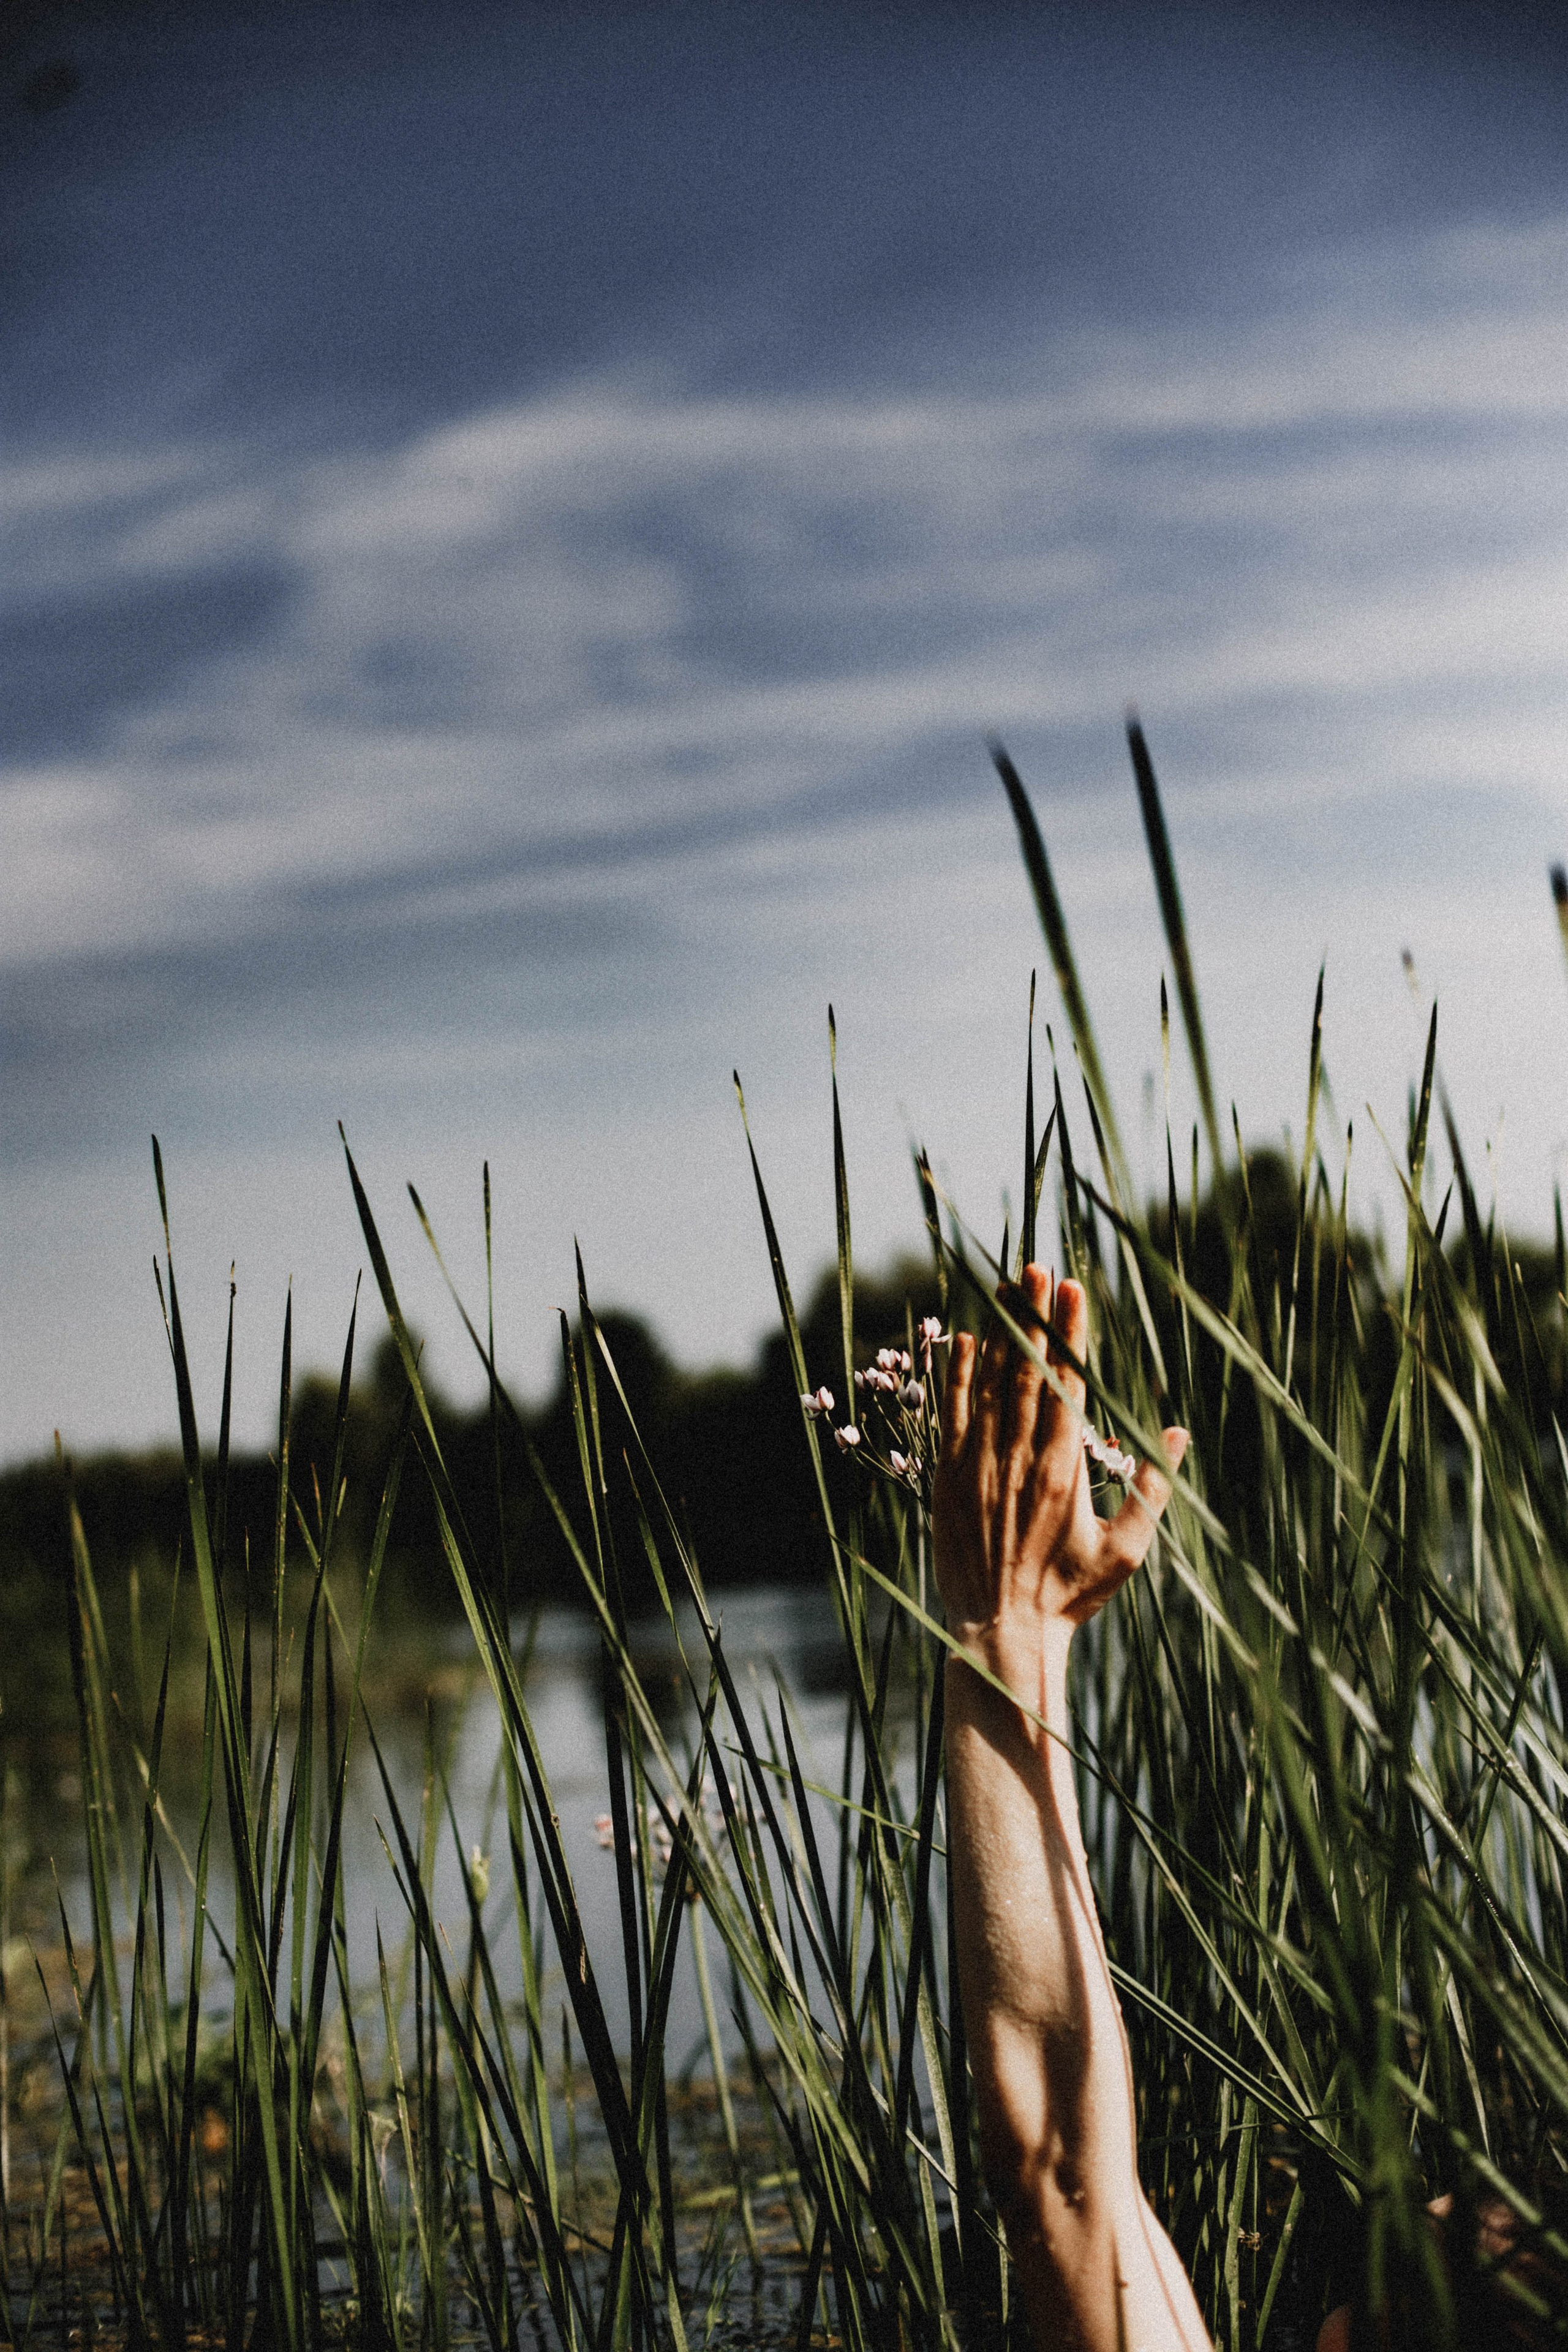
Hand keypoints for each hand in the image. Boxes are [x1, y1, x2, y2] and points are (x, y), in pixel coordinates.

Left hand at [932, 1264, 1187, 1647]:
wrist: (1002, 1632)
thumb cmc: (1071, 1596)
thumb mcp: (1126, 1551)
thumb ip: (1153, 1490)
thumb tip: (1178, 1433)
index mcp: (1064, 1472)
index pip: (1069, 1386)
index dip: (1070, 1335)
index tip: (1072, 1290)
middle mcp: (1019, 1461)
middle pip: (1028, 1374)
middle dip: (1034, 1318)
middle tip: (1037, 1267)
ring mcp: (979, 1468)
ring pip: (990, 1387)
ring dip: (1001, 1335)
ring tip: (1008, 1288)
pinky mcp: (948, 1480)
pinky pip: (953, 1417)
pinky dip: (959, 1378)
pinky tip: (968, 1341)